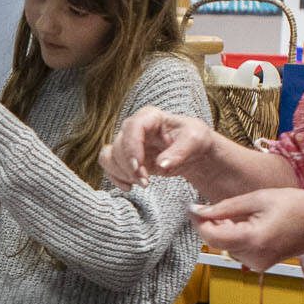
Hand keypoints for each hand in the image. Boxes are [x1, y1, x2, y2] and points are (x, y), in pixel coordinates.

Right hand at [101, 106, 217, 190]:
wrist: (194, 153)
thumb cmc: (195, 140)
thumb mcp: (195, 141)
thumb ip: (179, 152)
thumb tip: (161, 165)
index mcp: (151, 116)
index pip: (133, 127)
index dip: (131, 147)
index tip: (138, 167)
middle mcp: (135, 127)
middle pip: (118, 145)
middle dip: (129, 167)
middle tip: (146, 182)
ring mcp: (128, 142)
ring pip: (109, 156)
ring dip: (122, 174)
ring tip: (142, 183)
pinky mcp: (126, 157)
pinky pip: (108, 165)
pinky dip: (115, 177)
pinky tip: (129, 187)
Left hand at [191, 187, 303, 270]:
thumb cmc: (298, 207)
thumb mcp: (259, 198)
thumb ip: (225, 207)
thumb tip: (199, 211)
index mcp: (253, 239)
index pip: (211, 237)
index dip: (199, 222)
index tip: (193, 207)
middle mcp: (253, 257)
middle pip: (218, 242)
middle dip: (213, 224)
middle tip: (218, 205)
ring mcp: (256, 264)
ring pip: (227, 246)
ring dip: (226, 229)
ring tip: (242, 213)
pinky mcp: (259, 264)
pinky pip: (238, 250)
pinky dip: (237, 236)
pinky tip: (248, 223)